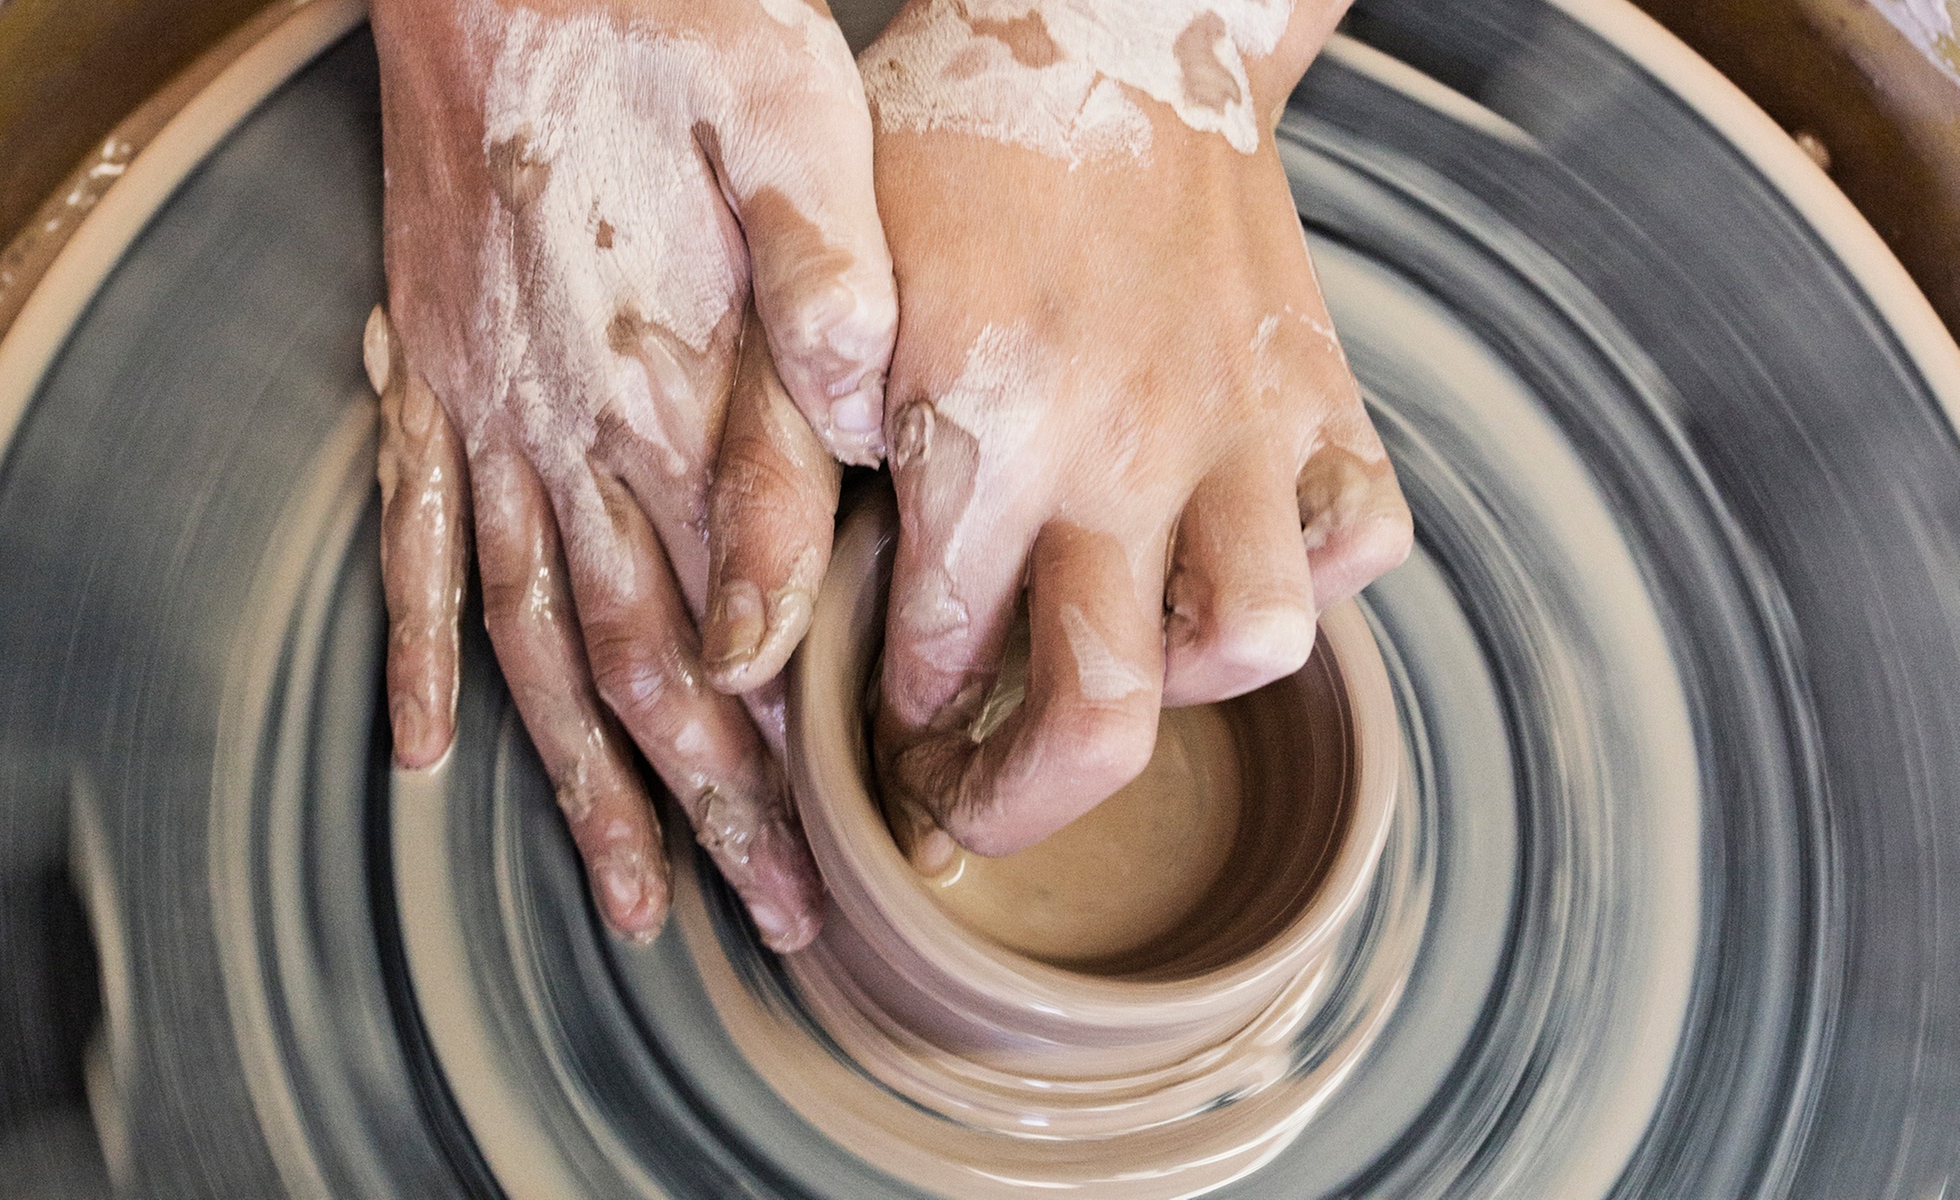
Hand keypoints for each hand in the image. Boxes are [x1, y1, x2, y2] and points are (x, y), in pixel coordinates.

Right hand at [367, 0, 895, 949]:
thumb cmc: (667, 23)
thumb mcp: (789, 116)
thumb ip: (826, 285)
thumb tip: (865, 440)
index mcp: (668, 380)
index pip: (729, 606)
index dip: (777, 742)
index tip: (823, 848)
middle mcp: (567, 428)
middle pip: (635, 660)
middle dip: (702, 805)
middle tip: (755, 920)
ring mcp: (485, 415)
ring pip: (531, 639)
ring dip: (575, 779)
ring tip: (621, 895)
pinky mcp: (432, 380)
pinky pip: (420, 546)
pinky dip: (422, 654)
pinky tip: (418, 752)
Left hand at [857, 0, 1410, 864]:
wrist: (1109, 17)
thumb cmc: (946, 143)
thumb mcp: (825, 278)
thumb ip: (782, 452)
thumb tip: (753, 634)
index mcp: (985, 408)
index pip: (934, 648)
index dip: (890, 723)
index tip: (874, 737)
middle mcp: (1126, 436)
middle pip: (1100, 713)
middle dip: (1018, 802)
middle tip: (968, 811)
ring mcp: (1238, 418)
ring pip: (1260, 643)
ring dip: (1176, 695)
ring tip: (1107, 679)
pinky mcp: (1316, 389)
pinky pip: (1364, 534)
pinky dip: (1311, 580)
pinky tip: (1223, 569)